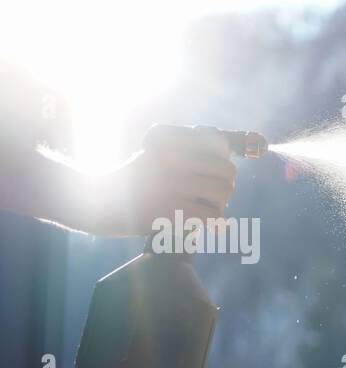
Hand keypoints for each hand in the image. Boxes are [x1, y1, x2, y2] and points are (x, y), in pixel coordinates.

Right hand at [78, 124, 237, 235]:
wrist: (96, 201)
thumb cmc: (131, 180)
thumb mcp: (154, 153)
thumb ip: (186, 152)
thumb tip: (227, 157)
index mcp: (170, 141)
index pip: (217, 143)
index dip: (223, 159)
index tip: (216, 171)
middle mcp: (173, 158)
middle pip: (226, 170)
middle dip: (225, 185)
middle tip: (214, 195)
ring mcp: (172, 184)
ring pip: (223, 193)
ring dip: (220, 205)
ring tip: (208, 209)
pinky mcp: (172, 209)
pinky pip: (212, 215)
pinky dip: (216, 224)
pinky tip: (212, 227)